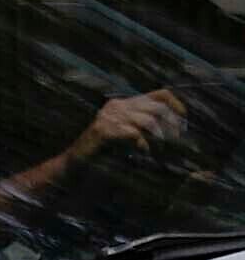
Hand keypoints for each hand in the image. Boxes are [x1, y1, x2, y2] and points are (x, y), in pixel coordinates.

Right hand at [68, 88, 188, 167]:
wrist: (74, 165)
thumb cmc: (102, 153)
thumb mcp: (127, 135)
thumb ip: (144, 127)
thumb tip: (175, 127)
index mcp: (124, 103)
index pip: (160, 94)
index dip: (177, 105)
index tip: (184, 122)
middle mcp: (117, 106)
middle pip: (158, 109)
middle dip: (171, 126)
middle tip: (176, 142)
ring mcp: (108, 117)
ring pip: (148, 122)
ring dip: (159, 139)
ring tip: (159, 151)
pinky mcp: (103, 131)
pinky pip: (134, 134)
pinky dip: (143, 145)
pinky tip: (142, 153)